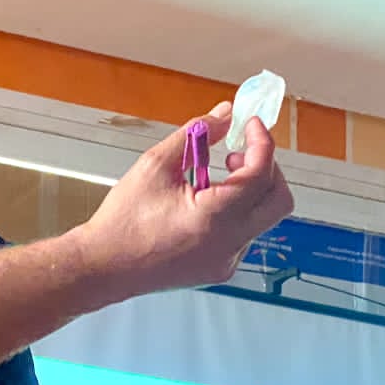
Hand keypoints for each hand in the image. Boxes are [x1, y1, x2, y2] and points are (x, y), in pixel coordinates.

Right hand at [69, 101, 294, 301]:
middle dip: (267, 168)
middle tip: (237, 153)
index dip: (261, 142)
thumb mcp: (155, 165)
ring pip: (263, 217)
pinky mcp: (221, 270)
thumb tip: (226, 113)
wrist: (105, 268)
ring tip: (210, 179)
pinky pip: (245, 234)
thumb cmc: (124, 218)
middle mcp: (229, 243)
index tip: (250, 125)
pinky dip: (236, 211)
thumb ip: (195, 134)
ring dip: (250, 190)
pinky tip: (203, 204)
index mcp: (214, 217)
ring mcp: (228, 261)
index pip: (261, 174)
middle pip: (279, 200)